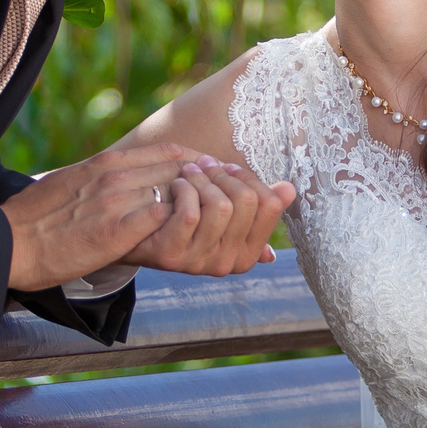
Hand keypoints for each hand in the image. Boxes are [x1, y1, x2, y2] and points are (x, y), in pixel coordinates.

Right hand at [2, 143, 215, 291]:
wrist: (8, 241)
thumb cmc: (36, 219)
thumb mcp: (74, 184)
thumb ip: (105, 179)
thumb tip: (130, 181)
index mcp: (107, 162)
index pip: (171, 151)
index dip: (201, 162)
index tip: (218, 175)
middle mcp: (115, 175)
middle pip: (182, 168)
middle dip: (213, 183)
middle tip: (234, 198)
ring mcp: (116, 201)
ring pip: (179, 191)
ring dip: (204, 206)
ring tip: (222, 222)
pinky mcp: (114, 230)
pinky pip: (161, 218)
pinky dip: (182, 225)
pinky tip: (195, 239)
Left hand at [122, 155, 296, 276]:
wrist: (136, 236)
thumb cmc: (183, 217)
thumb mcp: (223, 211)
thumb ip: (255, 203)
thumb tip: (290, 188)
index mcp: (248, 253)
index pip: (270, 205)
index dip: (250, 178)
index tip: (228, 166)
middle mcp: (229, 263)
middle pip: (247, 201)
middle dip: (224, 174)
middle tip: (203, 164)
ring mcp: (201, 263)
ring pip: (221, 206)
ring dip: (202, 179)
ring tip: (187, 172)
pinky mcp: (173, 256)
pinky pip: (191, 214)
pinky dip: (185, 189)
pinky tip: (176, 184)